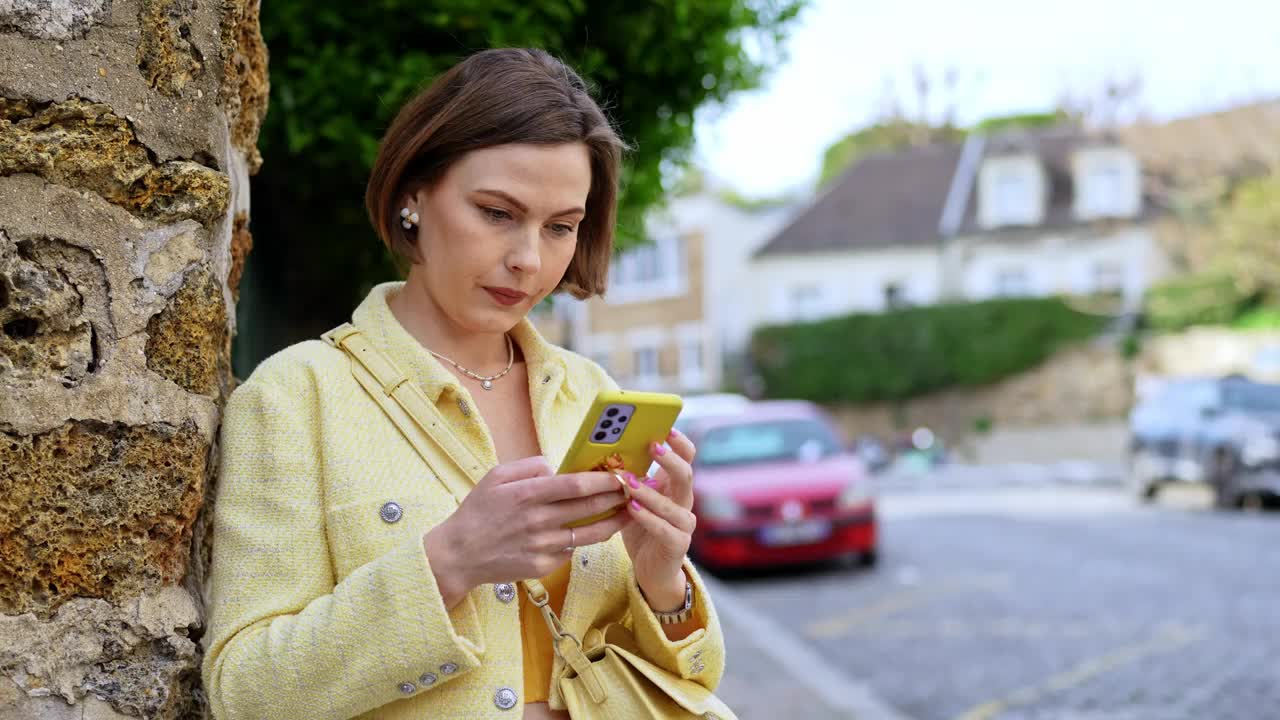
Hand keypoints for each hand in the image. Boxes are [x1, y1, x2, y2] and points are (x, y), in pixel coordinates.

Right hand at [423, 456, 630, 606]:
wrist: (458, 555)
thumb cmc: (478, 511)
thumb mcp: (496, 476)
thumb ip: (529, 466)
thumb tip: (556, 466)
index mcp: (527, 495)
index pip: (576, 485)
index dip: (604, 480)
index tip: (622, 473)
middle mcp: (538, 521)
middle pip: (589, 508)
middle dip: (617, 498)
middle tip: (635, 489)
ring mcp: (542, 546)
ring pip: (589, 534)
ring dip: (613, 523)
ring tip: (629, 512)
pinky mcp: (543, 567)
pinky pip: (571, 551)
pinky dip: (583, 540)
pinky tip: (593, 531)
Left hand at [621, 429, 696, 610]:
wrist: (652, 571)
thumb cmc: (641, 530)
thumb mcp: (634, 500)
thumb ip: (630, 480)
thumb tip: (608, 454)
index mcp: (675, 487)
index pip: (687, 458)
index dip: (680, 443)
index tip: (666, 428)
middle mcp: (684, 502)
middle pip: (686, 475)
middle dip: (669, 459)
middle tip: (652, 446)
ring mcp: (684, 525)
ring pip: (673, 504)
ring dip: (650, 491)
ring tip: (629, 482)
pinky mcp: (678, 545)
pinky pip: (665, 529)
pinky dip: (648, 517)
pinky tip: (632, 508)